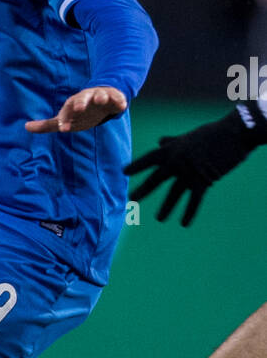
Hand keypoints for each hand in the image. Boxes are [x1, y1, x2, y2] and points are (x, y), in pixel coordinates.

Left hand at [26, 85, 126, 133]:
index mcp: (73, 104)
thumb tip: (25, 127)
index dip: (65, 119)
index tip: (63, 128)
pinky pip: (117, 98)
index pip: (67, 111)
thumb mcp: (65, 119)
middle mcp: (86, 99)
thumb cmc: (80, 113)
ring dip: (100, 96)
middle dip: (80, 102)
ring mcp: (100, 97)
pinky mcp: (114, 98)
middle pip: (81, 99)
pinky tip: (122, 105)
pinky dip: (119, 100)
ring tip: (101, 99)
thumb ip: (47, 125)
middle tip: (79, 108)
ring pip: (100, 95)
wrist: (102, 99)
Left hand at [124, 110, 261, 225]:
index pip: (150, 158)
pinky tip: (183, 223)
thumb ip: (172, 142)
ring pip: (174, 193)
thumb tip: (160, 141)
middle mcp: (177, 161)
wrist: (232, 134)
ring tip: (159, 218)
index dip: (137, 165)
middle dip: (144, 189)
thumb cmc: (211, 134)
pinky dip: (189, 212)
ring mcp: (189, 172)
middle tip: (132, 199)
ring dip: (167, 207)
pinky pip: (194, 200)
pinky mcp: (203, 180)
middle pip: (156, 178)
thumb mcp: (188, 136)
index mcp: (172, 149)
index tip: (124, 172)